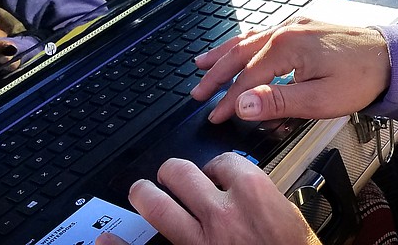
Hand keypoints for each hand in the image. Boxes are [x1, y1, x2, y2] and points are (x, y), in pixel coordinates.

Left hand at [94, 154, 319, 244]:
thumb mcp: (290, 219)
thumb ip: (263, 200)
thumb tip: (247, 192)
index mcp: (252, 192)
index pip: (223, 161)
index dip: (217, 167)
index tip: (215, 173)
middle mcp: (220, 211)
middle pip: (182, 174)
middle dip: (174, 172)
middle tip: (171, 175)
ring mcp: (199, 240)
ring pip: (158, 204)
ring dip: (144, 194)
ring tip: (140, 191)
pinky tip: (107, 241)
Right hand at [190, 16, 390, 123]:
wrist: (392, 57)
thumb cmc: (361, 78)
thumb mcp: (320, 100)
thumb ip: (278, 102)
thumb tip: (242, 104)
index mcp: (286, 47)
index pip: (247, 78)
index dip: (229, 101)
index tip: (215, 117)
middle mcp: (287, 30)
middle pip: (240, 54)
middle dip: (216, 74)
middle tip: (197, 92)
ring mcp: (296, 25)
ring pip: (249, 39)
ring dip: (225, 53)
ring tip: (203, 64)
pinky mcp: (305, 27)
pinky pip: (264, 33)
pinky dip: (245, 43)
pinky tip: (240, 47)